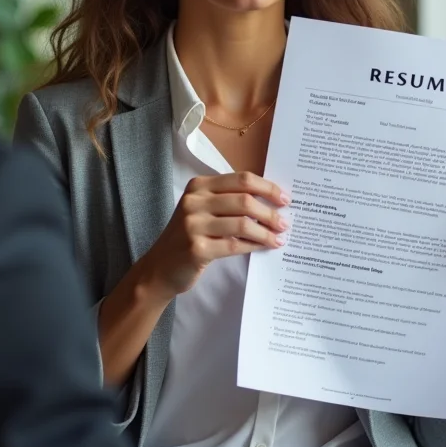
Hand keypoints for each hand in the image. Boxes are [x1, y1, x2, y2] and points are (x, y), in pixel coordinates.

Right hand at [140, 172, 289, 301]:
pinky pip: (234, 245)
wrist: (160, 267)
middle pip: (244, 200)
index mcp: (199, 186)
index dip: (267, 188)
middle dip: (270, 212)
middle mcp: (194, 201)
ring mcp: (193, 225)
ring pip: (242, 223)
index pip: (241, 179)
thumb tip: (270, 202)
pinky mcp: (197, 248)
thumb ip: (228, 201)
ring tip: (279, 237)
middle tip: (285, 222)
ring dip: (265, 231)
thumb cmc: (188, 236)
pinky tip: (264, 247)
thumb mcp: (202, 210)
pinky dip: (253, 245)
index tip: (284, 198)